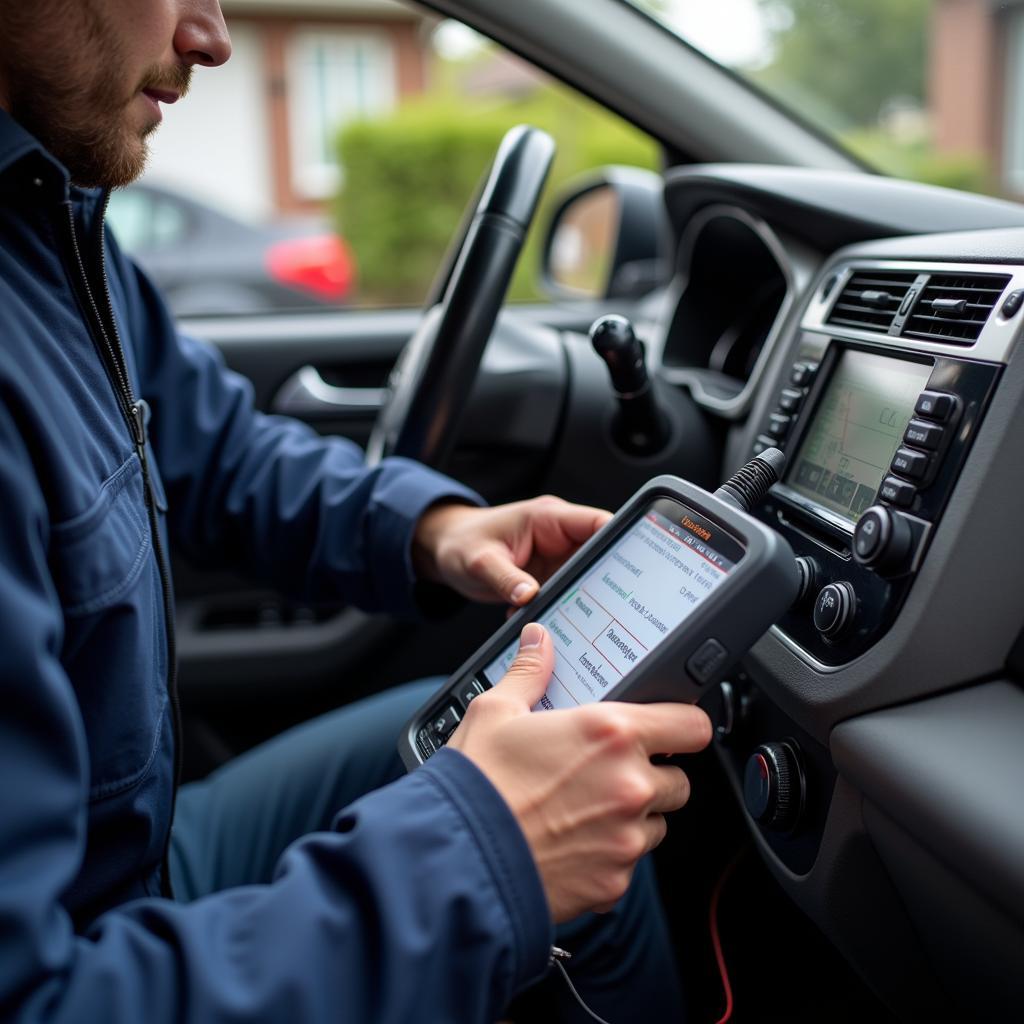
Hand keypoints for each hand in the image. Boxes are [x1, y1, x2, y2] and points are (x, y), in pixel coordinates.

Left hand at [412, 496, 611, 606]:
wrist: (445, 551)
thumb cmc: (461, 543)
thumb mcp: (479, 561)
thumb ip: (505, 578)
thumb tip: (529, 597)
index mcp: (549, 519)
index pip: (597, 523)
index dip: (619, 541)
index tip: (632, 567)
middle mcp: (558, 536)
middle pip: (600, 555)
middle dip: (607, 579)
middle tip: (613, 607)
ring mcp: (556, 559)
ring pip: (588, 578)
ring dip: (586, 599)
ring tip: (584, 621)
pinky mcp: (549, 578)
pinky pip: (570, 593)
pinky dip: (567, 609)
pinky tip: (562, 625)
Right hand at [447, 623, 712, 922]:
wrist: (457, 860)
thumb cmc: (477, 784)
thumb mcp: (496, 712)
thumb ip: (529, 672)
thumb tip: (538, 641)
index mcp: (610, 733)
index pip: (692, 725)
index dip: (683, 724)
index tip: (669, 728)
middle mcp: (630, 785)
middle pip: (678, 779)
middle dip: (650, 774)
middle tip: (606, 771)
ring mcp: (626, 838)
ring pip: (657, 824)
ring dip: (633, 817)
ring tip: (584, 808)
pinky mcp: (615, 882)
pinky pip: (629, 864)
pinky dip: (609, 856)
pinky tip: (571, 842)